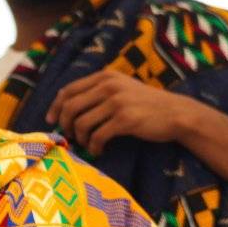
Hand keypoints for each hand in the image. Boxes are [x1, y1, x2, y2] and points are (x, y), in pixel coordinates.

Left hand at [47, 71, 187, 153]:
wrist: (176, 113)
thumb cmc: (147, 104)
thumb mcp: (123, 88)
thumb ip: (100, 91)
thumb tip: (70, 107)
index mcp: (105, 76)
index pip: (69, 90)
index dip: (55, 107)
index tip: (51, 121)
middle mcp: (109, 86)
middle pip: (71, 107)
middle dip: (65, 125)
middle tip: (71, 137)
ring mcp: (117, 102)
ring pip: (82, 123)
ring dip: (81, 138)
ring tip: (87, 145)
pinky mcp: (125, 120)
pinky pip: (98, 136)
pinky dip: (94, 147)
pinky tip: (99, 151)